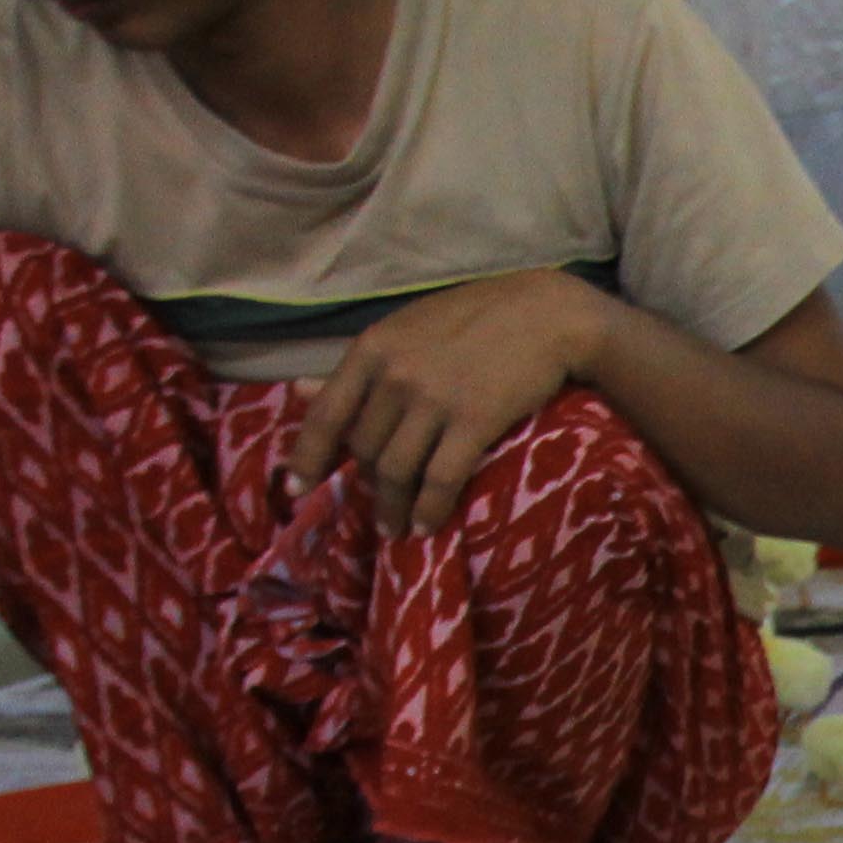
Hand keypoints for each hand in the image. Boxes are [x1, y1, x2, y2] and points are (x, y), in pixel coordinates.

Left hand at [287, 271, 605, 538]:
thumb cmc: (474, 319)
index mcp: (373, 349)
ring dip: (392, 508)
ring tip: (397, 528)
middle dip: (367, 485)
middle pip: (363, 449)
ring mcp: (434, 399)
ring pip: (395, 471)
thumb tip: (297, 390)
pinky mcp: (474, 421)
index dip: (306, 459)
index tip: (297, 491)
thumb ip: (358, 368)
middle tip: (380, 505)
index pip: (325, 415)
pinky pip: (440, 480)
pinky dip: (429, 510)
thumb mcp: (406, 331)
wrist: (545, 315)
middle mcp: (396, 375)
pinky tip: (428, 526)